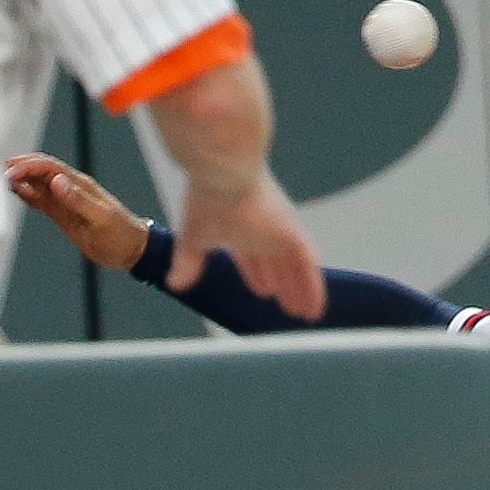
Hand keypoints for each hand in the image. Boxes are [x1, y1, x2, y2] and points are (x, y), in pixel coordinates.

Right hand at [3, 154, 148, 270]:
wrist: (131, 250)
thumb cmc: (120, 234)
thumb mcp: (101, 218)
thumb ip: (78, 200)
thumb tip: (57, 181)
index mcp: (80, 185)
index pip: (50, 167)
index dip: (29, 166)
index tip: (12, 172)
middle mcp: (71, 189)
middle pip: (41, 171)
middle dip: (22, 168)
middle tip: (3, 172)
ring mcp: (66, 201)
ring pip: (39, 184)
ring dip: (23, 179)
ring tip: (5, 180)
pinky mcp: (63, 215)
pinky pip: (42, 201)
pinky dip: (28, 195)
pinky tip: (18, 192)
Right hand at [175, 172, 324, 322]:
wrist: (222, 175)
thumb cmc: (206, 200)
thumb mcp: (194, 238)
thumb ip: (188, 262)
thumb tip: (174, 284)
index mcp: (241, 229)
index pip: (252, 257)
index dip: (258, 275)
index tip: (265, 292)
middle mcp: (264, 230)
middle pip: (278, 264)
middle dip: (283, 285)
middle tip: (289, 306)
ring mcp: (281, 232)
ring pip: (296, 268)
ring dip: (300, 291)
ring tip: (304, 314)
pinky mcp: (293, 233)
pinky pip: (310, 266)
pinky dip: (314, 288)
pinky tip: (315, 309)